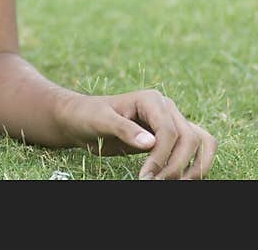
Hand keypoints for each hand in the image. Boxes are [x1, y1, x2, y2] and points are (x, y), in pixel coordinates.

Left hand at [61, 89, 216, 178]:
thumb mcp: (101, 120)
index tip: (145, 176)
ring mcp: (172, 121)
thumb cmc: (88, 116)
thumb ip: (124, 129)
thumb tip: (151, 143)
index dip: (161, 157)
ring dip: (195, 167)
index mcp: (151, 100)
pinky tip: (180, 179)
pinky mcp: (172, 137)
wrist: (81, 119)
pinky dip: (195, 165)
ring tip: (175, 184)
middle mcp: (167, 109)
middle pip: (189, 139)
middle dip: (176, 166)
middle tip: (155, 183)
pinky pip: (195, 149)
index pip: (169, 131)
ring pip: (201, 142)